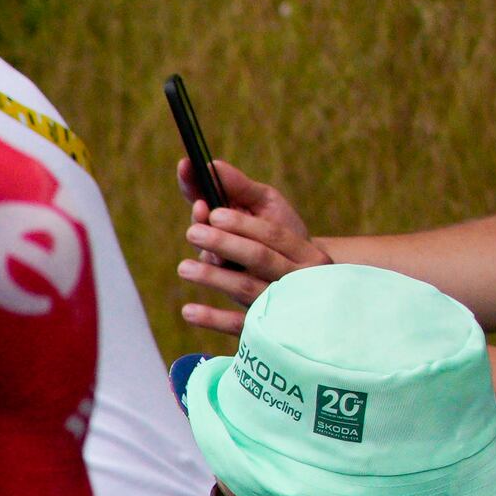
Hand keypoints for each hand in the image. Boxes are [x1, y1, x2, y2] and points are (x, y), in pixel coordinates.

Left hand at [173, 155, 327, 331]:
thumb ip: (242, 191)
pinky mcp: (264, 329)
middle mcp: (296, 277)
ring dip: (213, 278)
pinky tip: (187, 311)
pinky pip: (238, 326)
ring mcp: (280, 304)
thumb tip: (209, 166)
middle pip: (259, 258)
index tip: (213, 212)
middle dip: (224, 244)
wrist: (312, 300)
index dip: (242, 223)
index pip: (273, 234)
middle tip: (193, 232)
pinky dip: (213, 319)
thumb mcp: (272, 213)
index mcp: (303, 250)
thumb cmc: (284, 248)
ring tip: (183, 267)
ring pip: (247, 289)